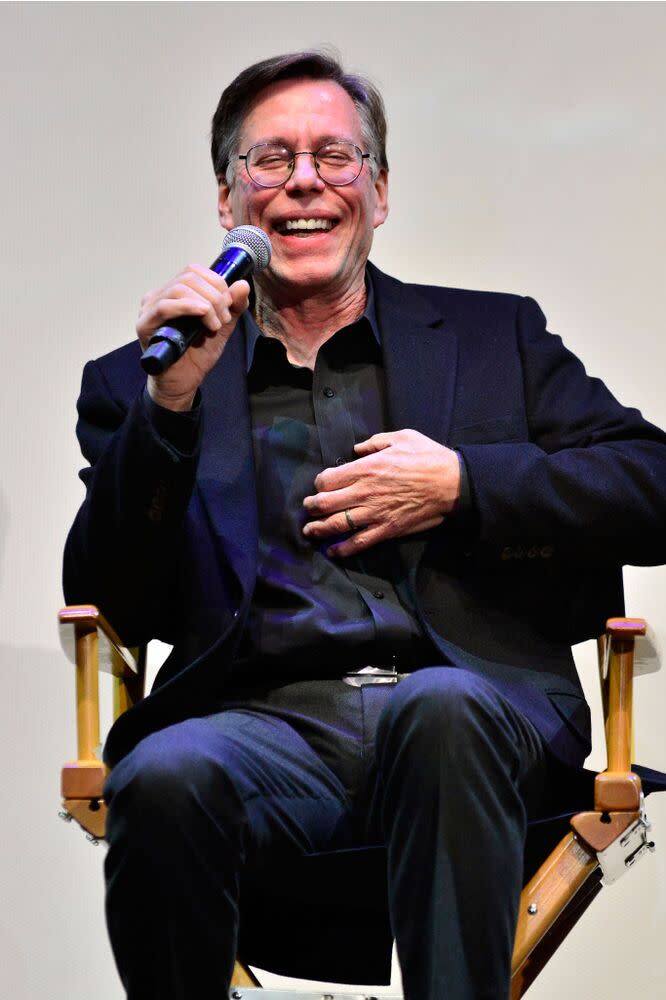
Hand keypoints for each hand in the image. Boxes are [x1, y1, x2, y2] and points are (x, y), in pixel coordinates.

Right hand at [137, 263, 250, 410]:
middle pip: (189, 277)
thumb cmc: (197, 354)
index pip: (194, 271)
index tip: (229, 305)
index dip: (216, 282)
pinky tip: (204, 316)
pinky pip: (165, 306)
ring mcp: (149, 309)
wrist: (184, 382)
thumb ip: (233, 306)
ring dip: (206, 304)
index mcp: (175, 293)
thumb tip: (242, 284)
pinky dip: (189, 307)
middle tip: (224, 318)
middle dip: (214, 296)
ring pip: (179, 288)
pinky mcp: (145, 325)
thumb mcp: (222, 326)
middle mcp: (159, 296)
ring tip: (215, 324)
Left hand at [302, 429, 460, 556]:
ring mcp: (374, 513)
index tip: (321, 485)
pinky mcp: (387, 529)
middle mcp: (364, 492)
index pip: (328, 480)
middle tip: (308, 508)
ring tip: (310, 531)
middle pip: (326, 504)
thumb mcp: (402, 438)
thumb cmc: (428, 458)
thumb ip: (375, 442)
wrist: (452, 484)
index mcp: (366, 468)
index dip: (320, 483)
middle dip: (312, 507)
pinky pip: (359, 542)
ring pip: (337, 524)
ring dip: (319, 529)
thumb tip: (358, 448)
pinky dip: (343, 549)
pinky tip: (333, 551)